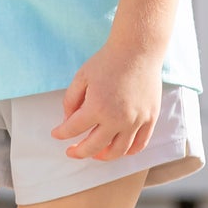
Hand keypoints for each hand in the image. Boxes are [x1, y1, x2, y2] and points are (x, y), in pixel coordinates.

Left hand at [52, 43, 162, 159]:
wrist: (137, 51)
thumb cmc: (107, 62)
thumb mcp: (81, 78)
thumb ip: (70, 101)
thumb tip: (68, 121)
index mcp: (97, 107)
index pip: (73, 129)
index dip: (61, 134)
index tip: (56, 134)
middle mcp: (117, 118)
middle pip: (94, 147)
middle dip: (79, 152)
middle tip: (71, 152)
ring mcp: (136, 121)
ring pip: (119, 151)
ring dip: (103, 156)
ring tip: (94, 153)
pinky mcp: (150, 118)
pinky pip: (139, 144)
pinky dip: (128, 151)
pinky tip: (117, 148)